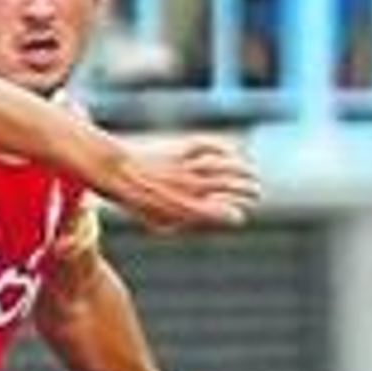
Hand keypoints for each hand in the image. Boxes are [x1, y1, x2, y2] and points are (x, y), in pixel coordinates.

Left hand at [107, 137, 260, 231]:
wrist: (115, 172)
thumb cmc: (137, 200)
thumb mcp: (157, 220)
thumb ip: (183, 223)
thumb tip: (208, 221)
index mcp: (182, 208)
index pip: (217, 213)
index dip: (233, 215)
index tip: (240, 217)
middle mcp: (187, 187)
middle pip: (228, 187)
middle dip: (247, 192)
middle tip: (256, 195)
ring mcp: (185, 167)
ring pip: (223, 167)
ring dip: (242, 172)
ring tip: (252, 176)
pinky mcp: (180, 150)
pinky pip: (208, 147)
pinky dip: (224, 149)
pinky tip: (233, 153)